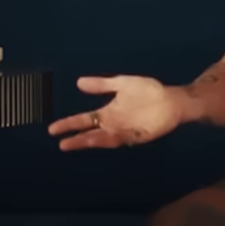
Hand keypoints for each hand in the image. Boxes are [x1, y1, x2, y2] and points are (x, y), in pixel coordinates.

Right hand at [49, 75, 183, 149]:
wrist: (171, 99)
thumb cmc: (148, 91)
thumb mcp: (121, 83)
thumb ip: (101, 85)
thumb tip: (78, 82)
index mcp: (108, 113)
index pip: (84, 120)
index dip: (69, 125)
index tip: (53, 129)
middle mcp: (114, 125)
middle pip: (92, 133)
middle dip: (78, 139)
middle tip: (62, 143)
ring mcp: (127, 131)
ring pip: (106, 139)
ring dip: (94, 141)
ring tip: (81, 142)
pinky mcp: (140, 135)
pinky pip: (126, 138)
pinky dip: (116, 139)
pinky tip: (106, 139)